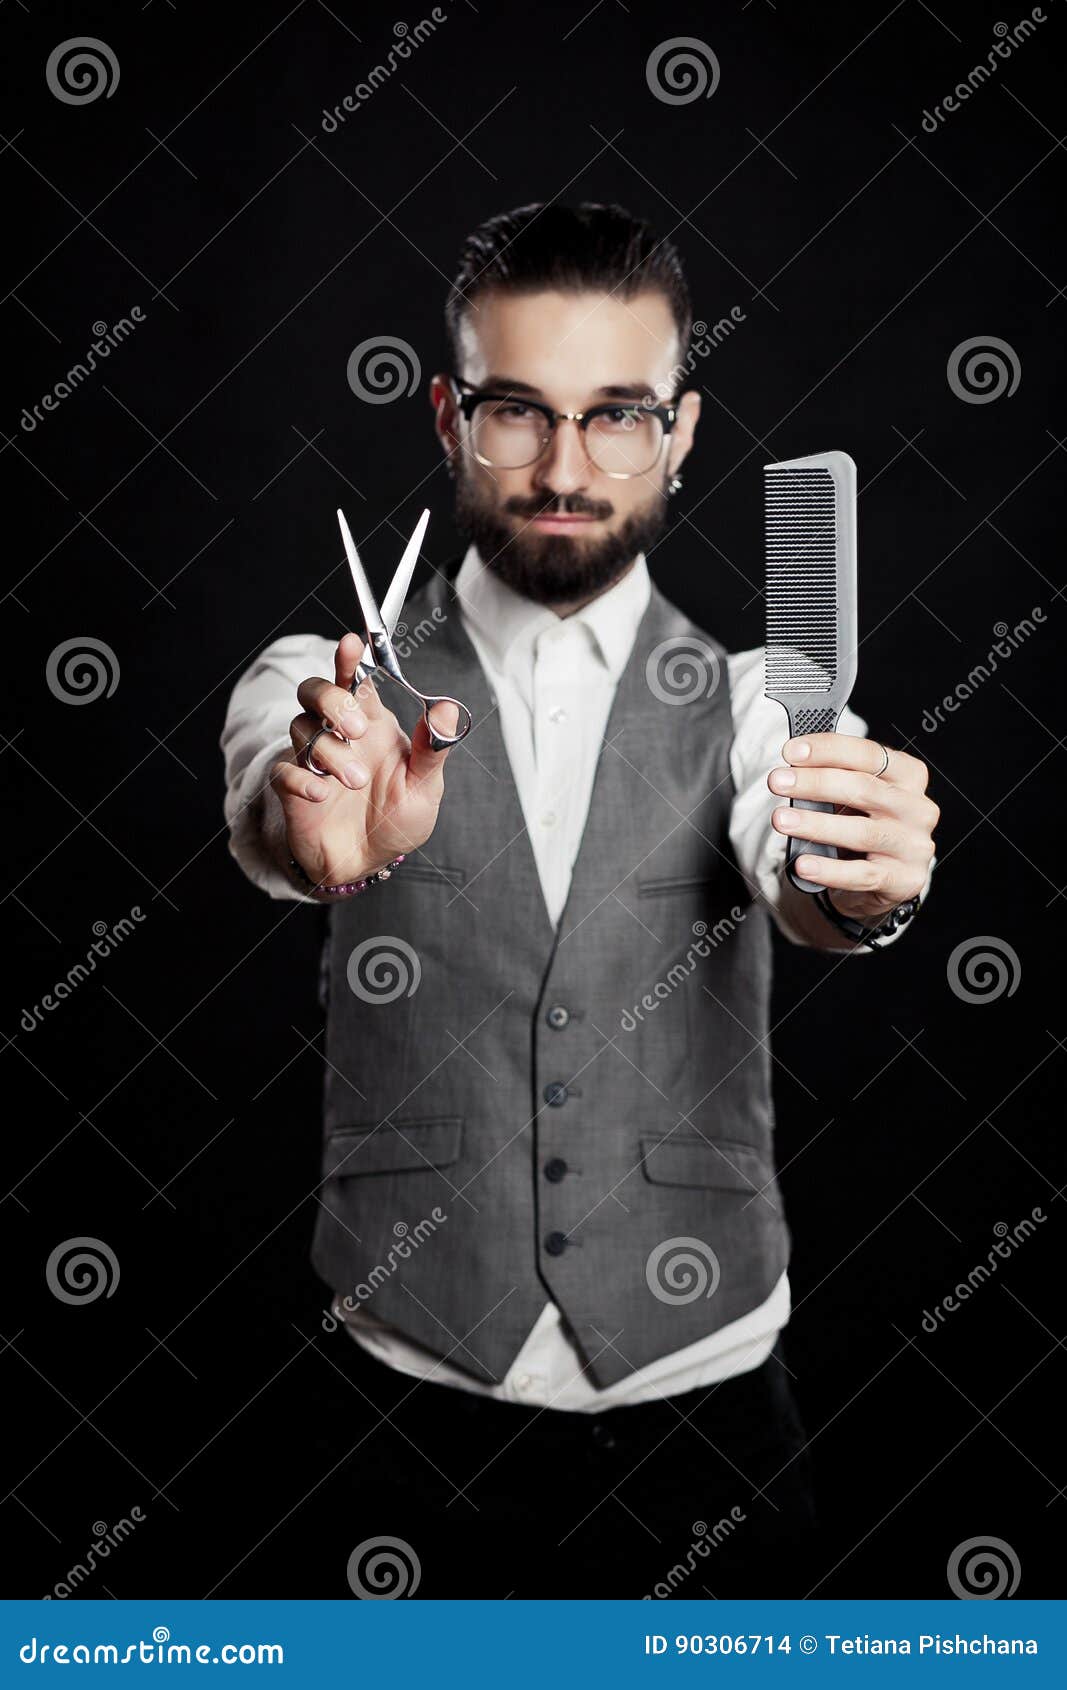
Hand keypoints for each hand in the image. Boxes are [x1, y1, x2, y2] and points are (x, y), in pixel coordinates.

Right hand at [269, 632, 459, 889]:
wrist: (367, 864)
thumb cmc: (395, 820)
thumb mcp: (425, 788)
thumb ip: (432, 750)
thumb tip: (446, 709)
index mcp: (372, 725)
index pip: (355, 680)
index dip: (349, 658)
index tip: (351, 643)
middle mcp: (338, 735)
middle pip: (315, 691)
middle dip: (333, 702)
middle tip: (357, 730)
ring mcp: (312, 759)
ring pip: (302, 728)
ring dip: (329, 751)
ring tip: (356, 781)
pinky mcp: (293, 788)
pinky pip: (284, 770)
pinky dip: (302, 779)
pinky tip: (322, 795)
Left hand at [768, 734, 938, 921]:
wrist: (884, 876)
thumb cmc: (864, 824)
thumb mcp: (854, 796)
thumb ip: (834, 779)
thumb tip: (792, 769)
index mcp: (909, 775)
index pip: (870, 754)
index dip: (829, 750)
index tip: (791, 750)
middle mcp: (918, 808)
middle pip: (864, 789)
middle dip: (814, 783)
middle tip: (777, 782)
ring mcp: (914, 846)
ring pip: (862, 833)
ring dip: (816, 825)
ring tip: (781, 821)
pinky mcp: (905, 879)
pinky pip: (863, 875)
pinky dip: (829, 870)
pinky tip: (803, 864)